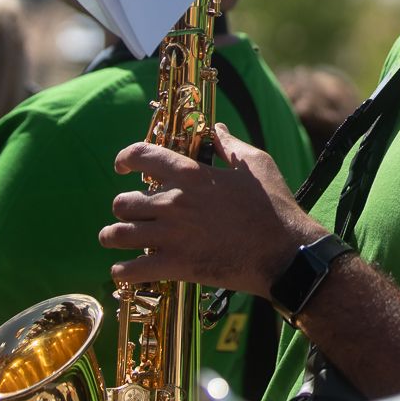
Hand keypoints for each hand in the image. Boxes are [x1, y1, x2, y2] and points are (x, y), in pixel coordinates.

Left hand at [99, 122, 324, 292]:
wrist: (285, 253)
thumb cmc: (274, 206)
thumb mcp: (256, 164)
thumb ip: (230, 144)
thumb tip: (216, 129)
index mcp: (191, 174)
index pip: (141, 156)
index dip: (125, 158)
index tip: (122, 166)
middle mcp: (173, 202)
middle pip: (122, 201)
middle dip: (123, 206)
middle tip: (132, 213)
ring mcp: (171, 236)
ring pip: (117, 234)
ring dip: (114, 236)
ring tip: (118, 238)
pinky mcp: (175, 266)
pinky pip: (129, 270)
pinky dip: (122, 270)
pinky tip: (126, 269)